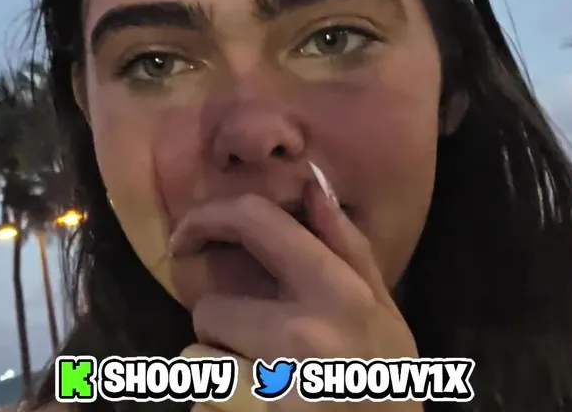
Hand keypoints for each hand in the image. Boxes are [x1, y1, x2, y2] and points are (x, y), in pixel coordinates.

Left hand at [170, 178, 420, 410]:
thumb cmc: (385, 386)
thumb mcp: (383, 314)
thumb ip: (347, 248)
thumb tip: (311, 183)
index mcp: (340, 293)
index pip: (256, 221)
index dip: (209, 217)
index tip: (187, 237)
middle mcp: (303, 334)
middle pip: (211, 307)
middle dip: (223, 330)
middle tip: (260, 354)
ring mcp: (273, 387)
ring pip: (197, 361)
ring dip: (218, 375)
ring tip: (263, 392)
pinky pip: (200, 400)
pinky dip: (215, 408)